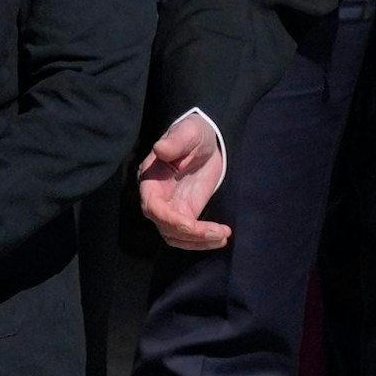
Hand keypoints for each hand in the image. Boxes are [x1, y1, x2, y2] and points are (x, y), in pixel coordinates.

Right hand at [137, 113, 230, 249]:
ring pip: (177, 237)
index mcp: (151, 180)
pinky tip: (223, 236)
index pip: (153, 207)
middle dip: (191, 234)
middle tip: (219, 233)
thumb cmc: (193, 133)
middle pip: (165, 227)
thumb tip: (159, 149)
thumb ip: (174, 142)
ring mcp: (172, 208)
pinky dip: (204, 240)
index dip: (169, 219)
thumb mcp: (187, 133)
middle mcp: (157, 198)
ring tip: (223, 236)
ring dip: (199, 242)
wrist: (207, 140)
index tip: (191, 225)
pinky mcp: (186, 213)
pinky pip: (190, 235)